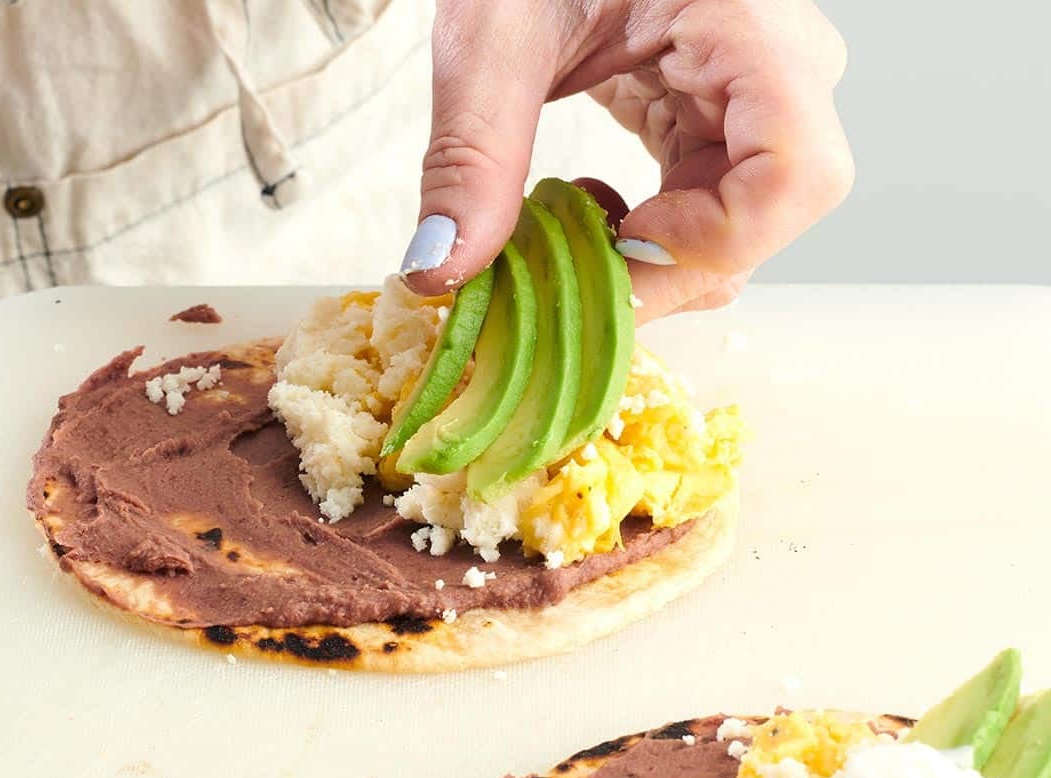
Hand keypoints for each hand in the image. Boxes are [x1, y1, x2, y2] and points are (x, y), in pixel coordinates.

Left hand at [398, 0, 851, 319]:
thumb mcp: (493, 38)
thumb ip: (472, 156)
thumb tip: (445, 266)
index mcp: (746, 25)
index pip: (798, 174)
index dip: (717, 238)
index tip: (625, 241)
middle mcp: (777, 66)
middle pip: (765, 217)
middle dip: (664, 271)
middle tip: (567, 285)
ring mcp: (755, 96)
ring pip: (739, 226)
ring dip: (651, 262)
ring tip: (568, 242)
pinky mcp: (720, 116)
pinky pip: (710, 204)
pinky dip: (648, 234)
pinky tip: (591, 213)